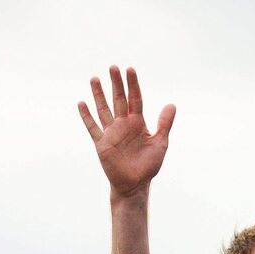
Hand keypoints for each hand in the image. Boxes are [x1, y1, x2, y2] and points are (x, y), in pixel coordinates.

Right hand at [78, 66, 174, 197]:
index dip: (133, 85)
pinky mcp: (102, 144)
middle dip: (116, 84)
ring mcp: (111, 133)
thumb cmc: (148, 166)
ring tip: (94, 78)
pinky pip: (93, 127)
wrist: (135, 185)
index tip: (130, 70)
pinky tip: (82, 103)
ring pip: (104, 109)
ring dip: (99, 95)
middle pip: (119, 100)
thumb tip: (172, 104)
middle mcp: (123, 125)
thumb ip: (164, 124)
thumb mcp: (160, 143)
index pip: (135, 99)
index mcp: (138, 123)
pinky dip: (87, 116)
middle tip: (113, 67)